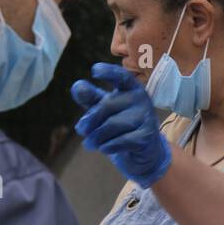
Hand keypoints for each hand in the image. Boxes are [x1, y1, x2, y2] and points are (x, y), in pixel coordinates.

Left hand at [71, 63, 171, 187]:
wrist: (145, 153)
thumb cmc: (122, 127)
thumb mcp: (105, 110)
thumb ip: (91, 98)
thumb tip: (77, 86)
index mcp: (131, 88)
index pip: (121, 76)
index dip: (108, 72)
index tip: (95, 70)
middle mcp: (141, 99)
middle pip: (106, 106)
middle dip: (89, 120)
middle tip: (81, 130)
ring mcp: (145, 117)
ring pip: (111, 125)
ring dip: (96, 137)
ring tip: (90, 143)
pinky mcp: (146, 136)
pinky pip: (119, 141)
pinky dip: (107, 146)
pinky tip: (105, 148)